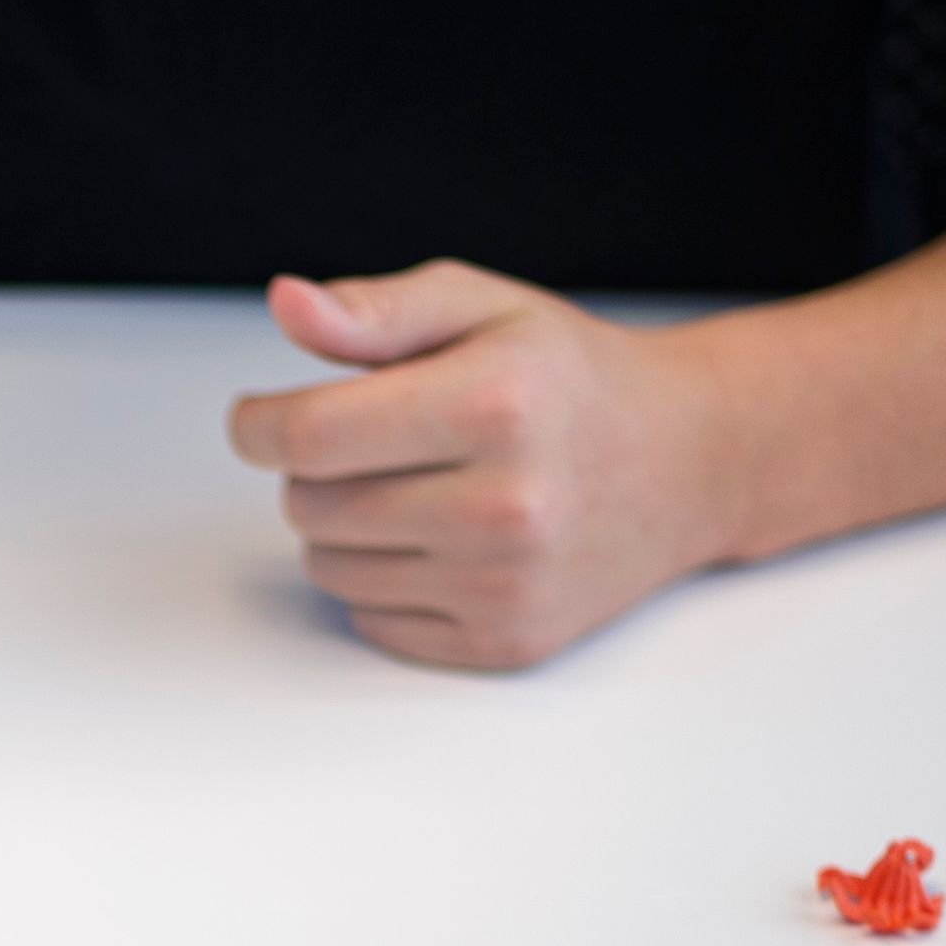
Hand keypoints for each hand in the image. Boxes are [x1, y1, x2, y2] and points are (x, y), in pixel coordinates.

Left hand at [228, 263, 742, 669]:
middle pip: (310, 506)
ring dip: (345, 530)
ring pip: (329, 571)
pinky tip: (441, 542)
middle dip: (318, 470)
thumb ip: (376, 311)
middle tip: (381, 444)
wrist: (686, 462)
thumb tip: (287, 303)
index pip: (308, 437)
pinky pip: (371, 622)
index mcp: (492, 405)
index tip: (259, 418)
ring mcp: (504, 585)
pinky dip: (383, 584)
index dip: (258, 427)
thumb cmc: (571, 379)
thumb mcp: (482, 308)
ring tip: (416, 489)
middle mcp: (503, 504)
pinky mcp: (502, 642)